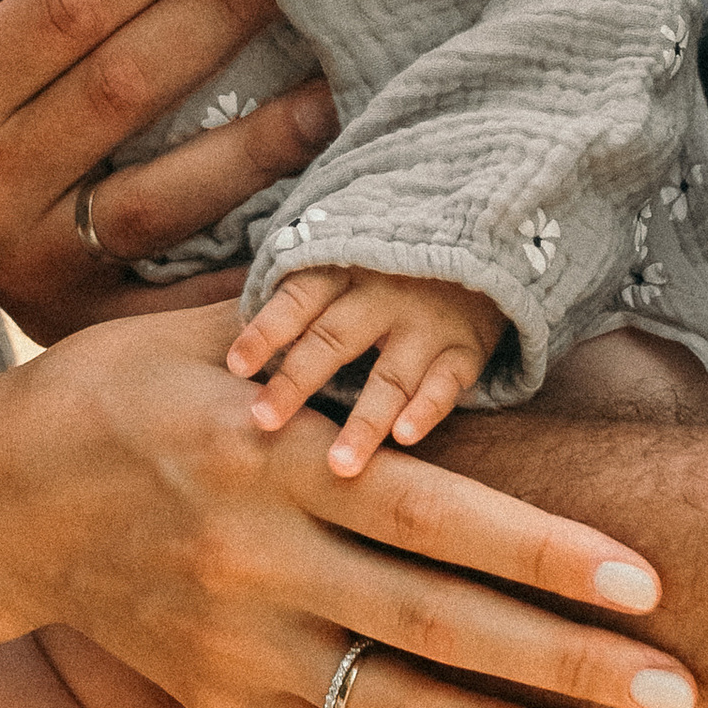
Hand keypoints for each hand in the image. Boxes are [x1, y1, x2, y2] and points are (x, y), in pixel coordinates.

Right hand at [0, 0, 336, 341]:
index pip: (70, 8)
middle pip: (127, 91)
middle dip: (227, 20)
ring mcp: (23, 263)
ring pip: (165, 198)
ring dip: (265, 141)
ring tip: (340, 82)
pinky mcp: (75, 321)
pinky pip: (177, 294)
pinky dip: (253, 261)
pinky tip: (324, 214)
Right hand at [0, 306, 696, 707]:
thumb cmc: (118, 388)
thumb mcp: (205, 331)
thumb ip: (321, 332)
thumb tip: (438, 284)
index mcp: (265, 461)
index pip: (428, 515)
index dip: (541, 551)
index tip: (645, 580)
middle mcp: (254, 564)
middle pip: (436, 630)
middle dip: (567, 666)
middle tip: (684, 690)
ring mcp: (237, 648)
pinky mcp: (223, 704)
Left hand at [229, 270, 502, 478]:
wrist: (476, 241)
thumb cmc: (385, 270)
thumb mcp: (343, 266)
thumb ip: (299, 302)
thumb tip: (232, 355)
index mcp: (342, 273)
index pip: (296, 300)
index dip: (266, 331)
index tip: (235, 367)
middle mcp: (382, 295)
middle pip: (333, 339)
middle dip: (298, 382)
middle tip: (263, 422)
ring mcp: (426, 322)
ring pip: (390, 376)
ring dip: (364, 421)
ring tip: (338, 466)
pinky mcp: (466, 348)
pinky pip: (446, 383)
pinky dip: (427, 409)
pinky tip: (404, 439)